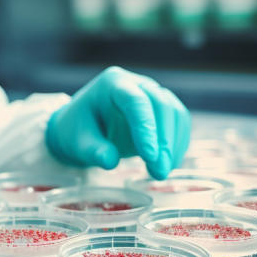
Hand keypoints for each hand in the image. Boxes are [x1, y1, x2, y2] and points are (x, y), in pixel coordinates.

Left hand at [46, 66, 189, 179]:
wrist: (83, 127)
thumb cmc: (78, 131)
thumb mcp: (77, 142)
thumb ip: (93, 151)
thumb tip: (110, 161)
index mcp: (112, 84)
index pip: (135, 101)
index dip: (145, 127)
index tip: (149, 155)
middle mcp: (136, 84)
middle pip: (161, 105)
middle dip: (163, 141)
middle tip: (159, 171)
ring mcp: (152, 94)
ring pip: (175, 113)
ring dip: (173, 145)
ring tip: (161, 172)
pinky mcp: (163, 109)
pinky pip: (179, 123)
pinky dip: (177, 145)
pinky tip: (167, 165)